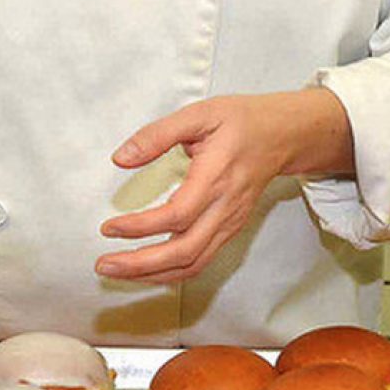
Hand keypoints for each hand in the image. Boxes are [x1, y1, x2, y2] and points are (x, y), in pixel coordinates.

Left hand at [96, 89, 353, 283]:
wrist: (285, 135)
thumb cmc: (242, 122)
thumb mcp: (199, 114)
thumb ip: (158, 135)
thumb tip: (121, 158)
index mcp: (216, 178)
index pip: (177, 215)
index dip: (141, 227)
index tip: (109, 227)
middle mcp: (225, 209)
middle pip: (183, 252)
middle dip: (140, 264)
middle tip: (104, 265)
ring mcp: (229, 224)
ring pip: (191, 264)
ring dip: (151, 275)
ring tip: (116, 272)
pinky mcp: (228, 231)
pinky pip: (198, 262)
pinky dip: (169, 273)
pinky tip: (144, 270)